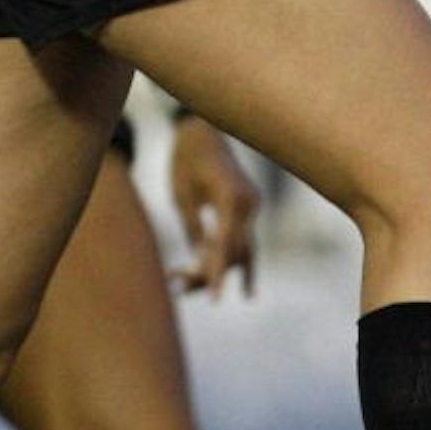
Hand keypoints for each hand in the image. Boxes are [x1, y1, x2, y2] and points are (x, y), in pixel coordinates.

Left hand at [167, 115, 258, 299]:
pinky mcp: (249, 208)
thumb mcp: (181, 196)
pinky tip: (235, 287)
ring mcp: (252, 205)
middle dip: (212, 273)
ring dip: (218, 267)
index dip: (219, 273)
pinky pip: (242, 238)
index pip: (226, 244)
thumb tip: (203, 265)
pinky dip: (227, 255)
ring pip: (241, 249)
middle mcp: (249, 203)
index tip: (214, 299)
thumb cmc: (186, 159)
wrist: (201, 130)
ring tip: (181, 281)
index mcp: (231, 197)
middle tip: (178, 286)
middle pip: (236, 252)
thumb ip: (195, 230)